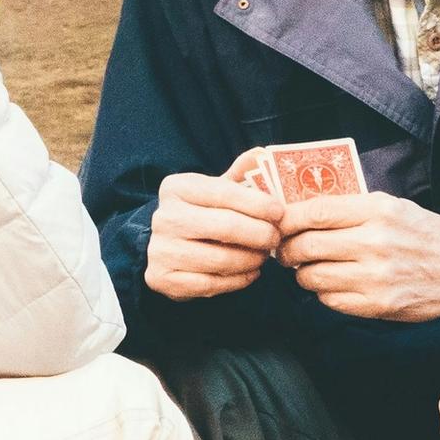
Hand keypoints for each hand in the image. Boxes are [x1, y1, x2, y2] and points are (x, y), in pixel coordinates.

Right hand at [144, 152, 285, 299]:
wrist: (159, 245)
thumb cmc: (197, 214)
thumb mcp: (212, 190)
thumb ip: (238, 175)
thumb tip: (262, 154)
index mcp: (177, 188)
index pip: (225, 193)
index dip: (258, 204)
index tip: (280, 213)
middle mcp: (165, 217)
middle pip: (226, 227)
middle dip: (260, 234)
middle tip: (275, 238)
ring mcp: (161, 250)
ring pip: (221, 260)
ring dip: (252, 259)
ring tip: (263, 256)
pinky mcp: (162, 278)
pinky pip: (211, 284)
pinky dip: (238, 280)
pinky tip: (250, 272)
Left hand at [281, 193, 439, 322]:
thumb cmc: (428, 234)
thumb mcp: (394, 206)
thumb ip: (352, 208)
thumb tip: (301, 212)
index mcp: (377, 210)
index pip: (313, 212)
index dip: (287, 220)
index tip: (278, 224)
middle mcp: (374, 242)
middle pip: (306, 246)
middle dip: (287, 250)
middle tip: (285, 251)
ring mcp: (376, 277)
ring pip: (312, 277)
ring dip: (302, 274)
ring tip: (309, 268)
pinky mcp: (379, 306)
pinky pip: (331, 301)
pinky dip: (323, 293)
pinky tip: (332, 285)